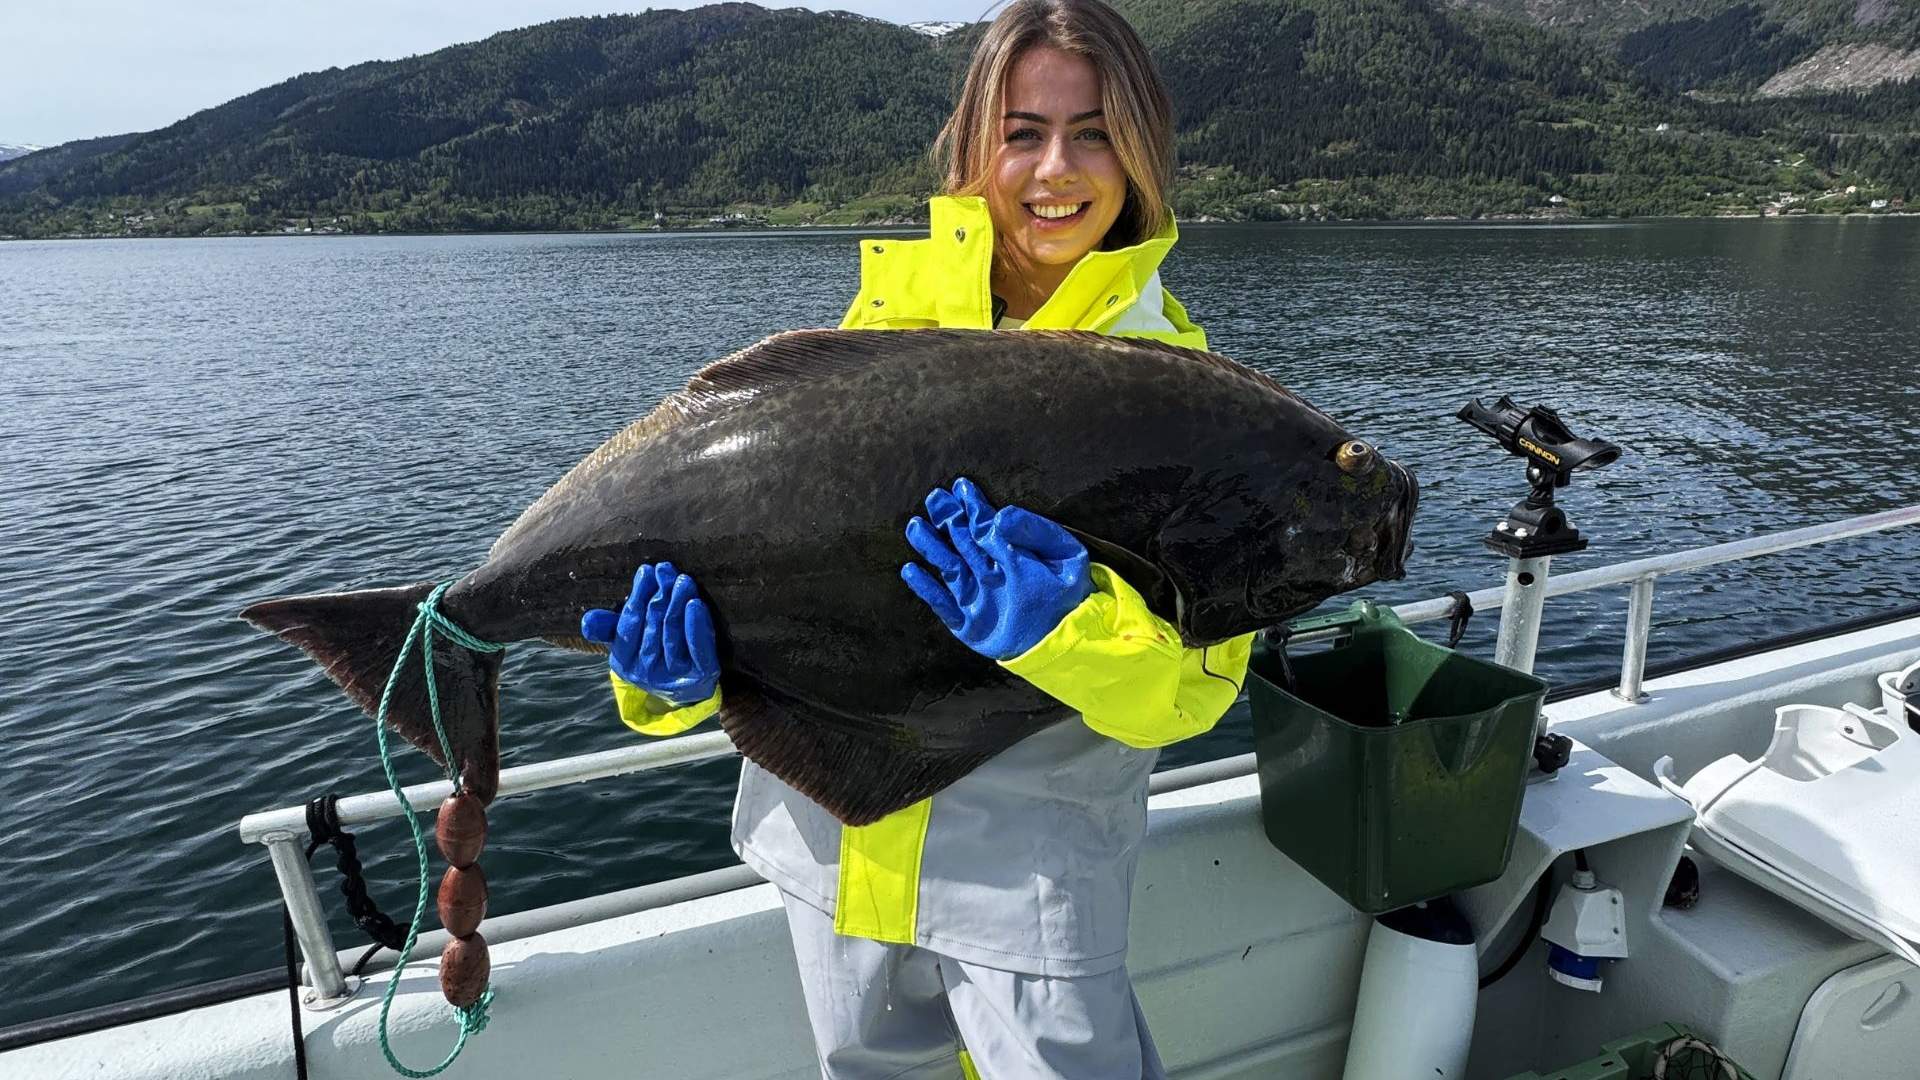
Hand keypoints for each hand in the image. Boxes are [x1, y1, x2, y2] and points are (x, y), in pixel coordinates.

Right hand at [581, 562, 719, 704]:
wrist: (688, 690)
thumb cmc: (656, 655)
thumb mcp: (630, 643)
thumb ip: (609, 628)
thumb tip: (588, 620)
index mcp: (624, 662)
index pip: (629, 622)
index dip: (638, 595)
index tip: (646, 571)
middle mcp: (646, 672)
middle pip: (653, 623)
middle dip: (661, 593)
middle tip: (667, 570)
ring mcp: (673, 676)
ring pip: (673, 631)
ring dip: (678, 602)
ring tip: (683, 580)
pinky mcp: (700, 676)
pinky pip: (698, 648)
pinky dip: (696, 625)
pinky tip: (695, 604)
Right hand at [901, 477, 1092, 660]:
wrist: (1066, 640)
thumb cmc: (1067, 596)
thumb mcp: (1066, 556)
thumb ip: (1035, 531)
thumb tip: (999, 517)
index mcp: (1010, 555)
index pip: (986, 525)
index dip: (974, 506)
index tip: (962, 487)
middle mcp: (988, 573)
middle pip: (962, 539)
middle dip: (948, 517)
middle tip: (935, 497)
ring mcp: (976, 598)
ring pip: (948, 566)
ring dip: (931, 547)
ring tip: (916, 526)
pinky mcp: (966, 623)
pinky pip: (942, 604)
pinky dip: (926, 589)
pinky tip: (911, 570)